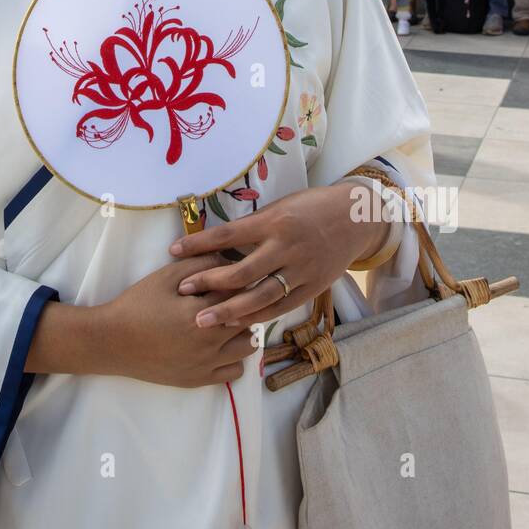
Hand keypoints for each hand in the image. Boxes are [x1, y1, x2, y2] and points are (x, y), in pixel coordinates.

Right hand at [95, 254, 262, 387]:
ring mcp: (206, 364)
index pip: (238, 291)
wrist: (112, 341)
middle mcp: (209, 342)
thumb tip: (228, 258)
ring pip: (249, 347)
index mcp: (201, 313)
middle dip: (245, 304)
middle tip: (232, 295)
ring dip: (244, 331)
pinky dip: (234, 358)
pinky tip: (220, 345)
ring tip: (229, 321)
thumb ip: (199, 264)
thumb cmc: (137, 304)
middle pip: (249, 318)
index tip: (232, 276)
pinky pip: (236, 371)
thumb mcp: (165, 276)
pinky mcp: (200, 379)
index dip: (238, 280)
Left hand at [166, 182, 384, 328]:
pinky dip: (256, 316)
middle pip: (240, 272)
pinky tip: (235, 321)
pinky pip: (280, 307)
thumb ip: (252, 227)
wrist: (355, 217)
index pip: (227, 235)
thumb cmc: (309, 207)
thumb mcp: (279, 208)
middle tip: (183, 290)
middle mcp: (287, 247)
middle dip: (208, 282)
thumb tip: (215, 242)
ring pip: (259, 297)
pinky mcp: (312, 288)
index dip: (198, 245)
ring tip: (202, 319)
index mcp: (274, 221)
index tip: (173, 251)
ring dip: (228, 310)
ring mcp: (301, 270)